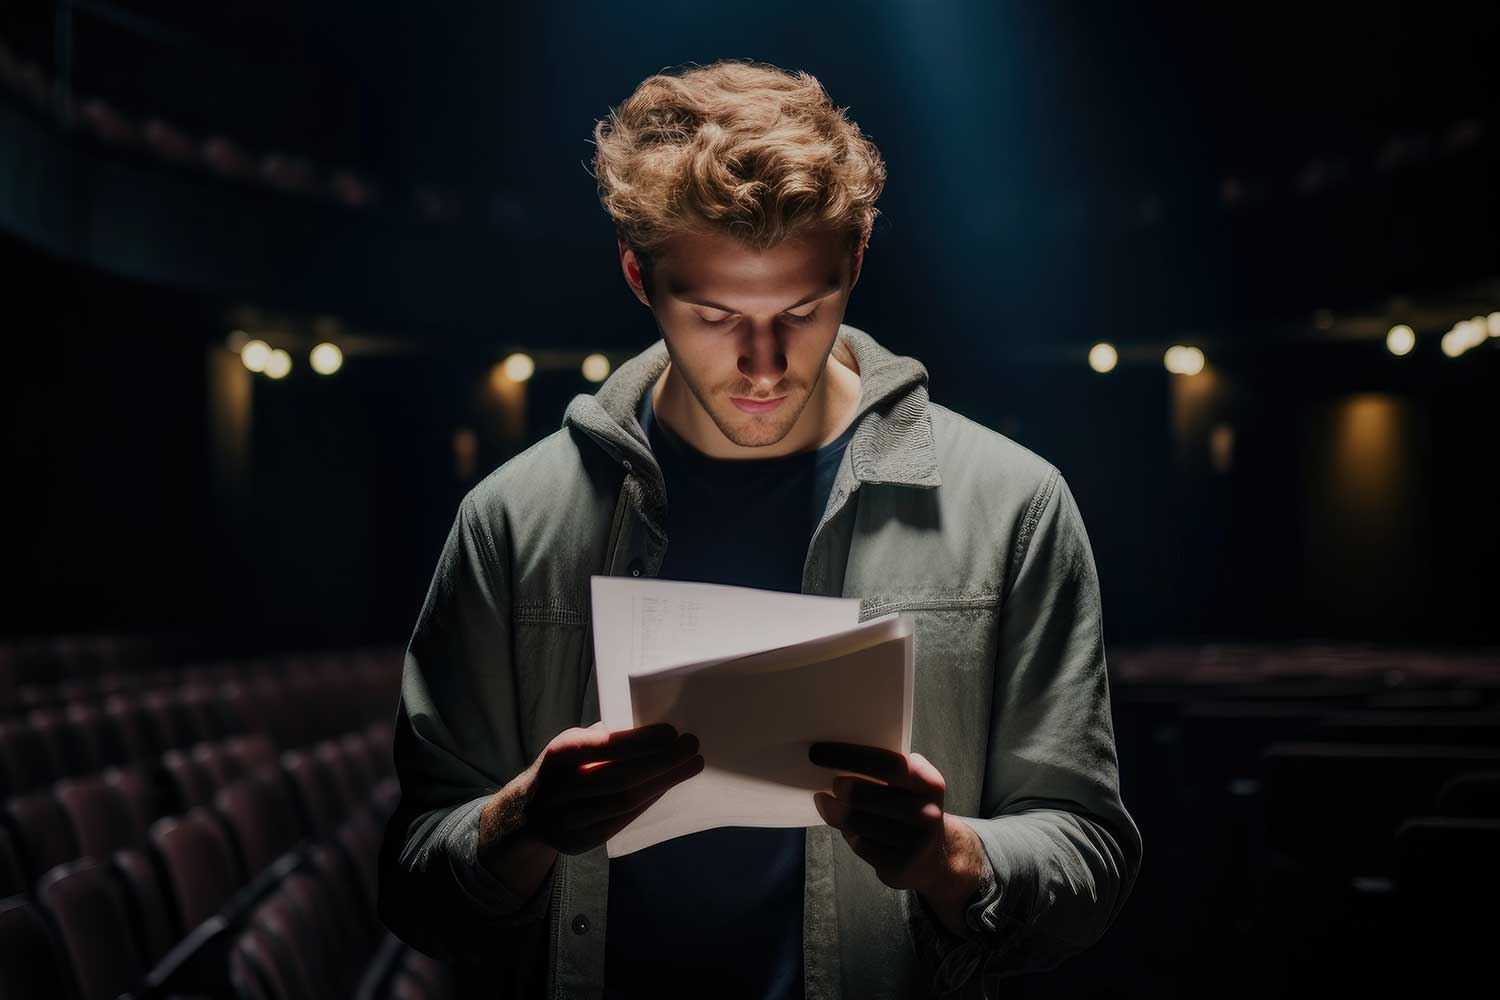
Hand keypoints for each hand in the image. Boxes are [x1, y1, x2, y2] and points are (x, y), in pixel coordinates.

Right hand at [499, 721, 703, 856]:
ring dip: (664, 782)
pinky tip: (668, 785)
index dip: (639, 740)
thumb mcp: (571, 744)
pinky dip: (650, 801)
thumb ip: (603, 735)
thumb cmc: (564, 767)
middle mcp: (561, 789)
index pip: (603, 745)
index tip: (671, 731)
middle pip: (620, 777)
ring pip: (626, 801)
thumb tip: (651, 718)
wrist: (528, 812)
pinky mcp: (581, 841)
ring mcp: (569, 818)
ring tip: (692, 765)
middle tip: (691, 745)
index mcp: (560, 754)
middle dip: (662, 761)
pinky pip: (623, 820)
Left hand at [809, 742, 982, 903]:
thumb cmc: (910, 810)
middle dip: (843, 788)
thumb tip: (836, 762)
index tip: (820, 752)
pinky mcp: (899, 866)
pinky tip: (841, 825)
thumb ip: (883, 772)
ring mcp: (915, 842)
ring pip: (860, 822)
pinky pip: (861, 845)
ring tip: (823, 801)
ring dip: (835, 810)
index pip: (888, 764)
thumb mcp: (909, 786)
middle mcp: (927, 813)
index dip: (851, 756)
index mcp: (929, 784)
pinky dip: (846, 832)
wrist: (934, 856)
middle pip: (870, 795)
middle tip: (830, 783)